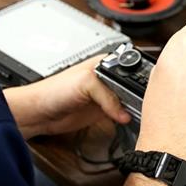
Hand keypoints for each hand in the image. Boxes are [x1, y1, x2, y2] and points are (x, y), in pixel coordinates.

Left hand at [4, 56, 131, 137]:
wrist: (39, 112)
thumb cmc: (53, 90)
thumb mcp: (86, 83)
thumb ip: (108, 95)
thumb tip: (124, 112)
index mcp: (106, 64)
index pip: (131, 70)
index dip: (139, 81)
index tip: (146, 94)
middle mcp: (108, 79)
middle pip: (133, 87)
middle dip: (137, 97)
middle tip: (143, 106)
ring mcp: (106, 96)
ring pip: (129, 102)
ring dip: (133, 109)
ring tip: (137, 114)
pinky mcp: (103, 111)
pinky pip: (121, 115)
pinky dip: (126, 119)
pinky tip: (126, 120)